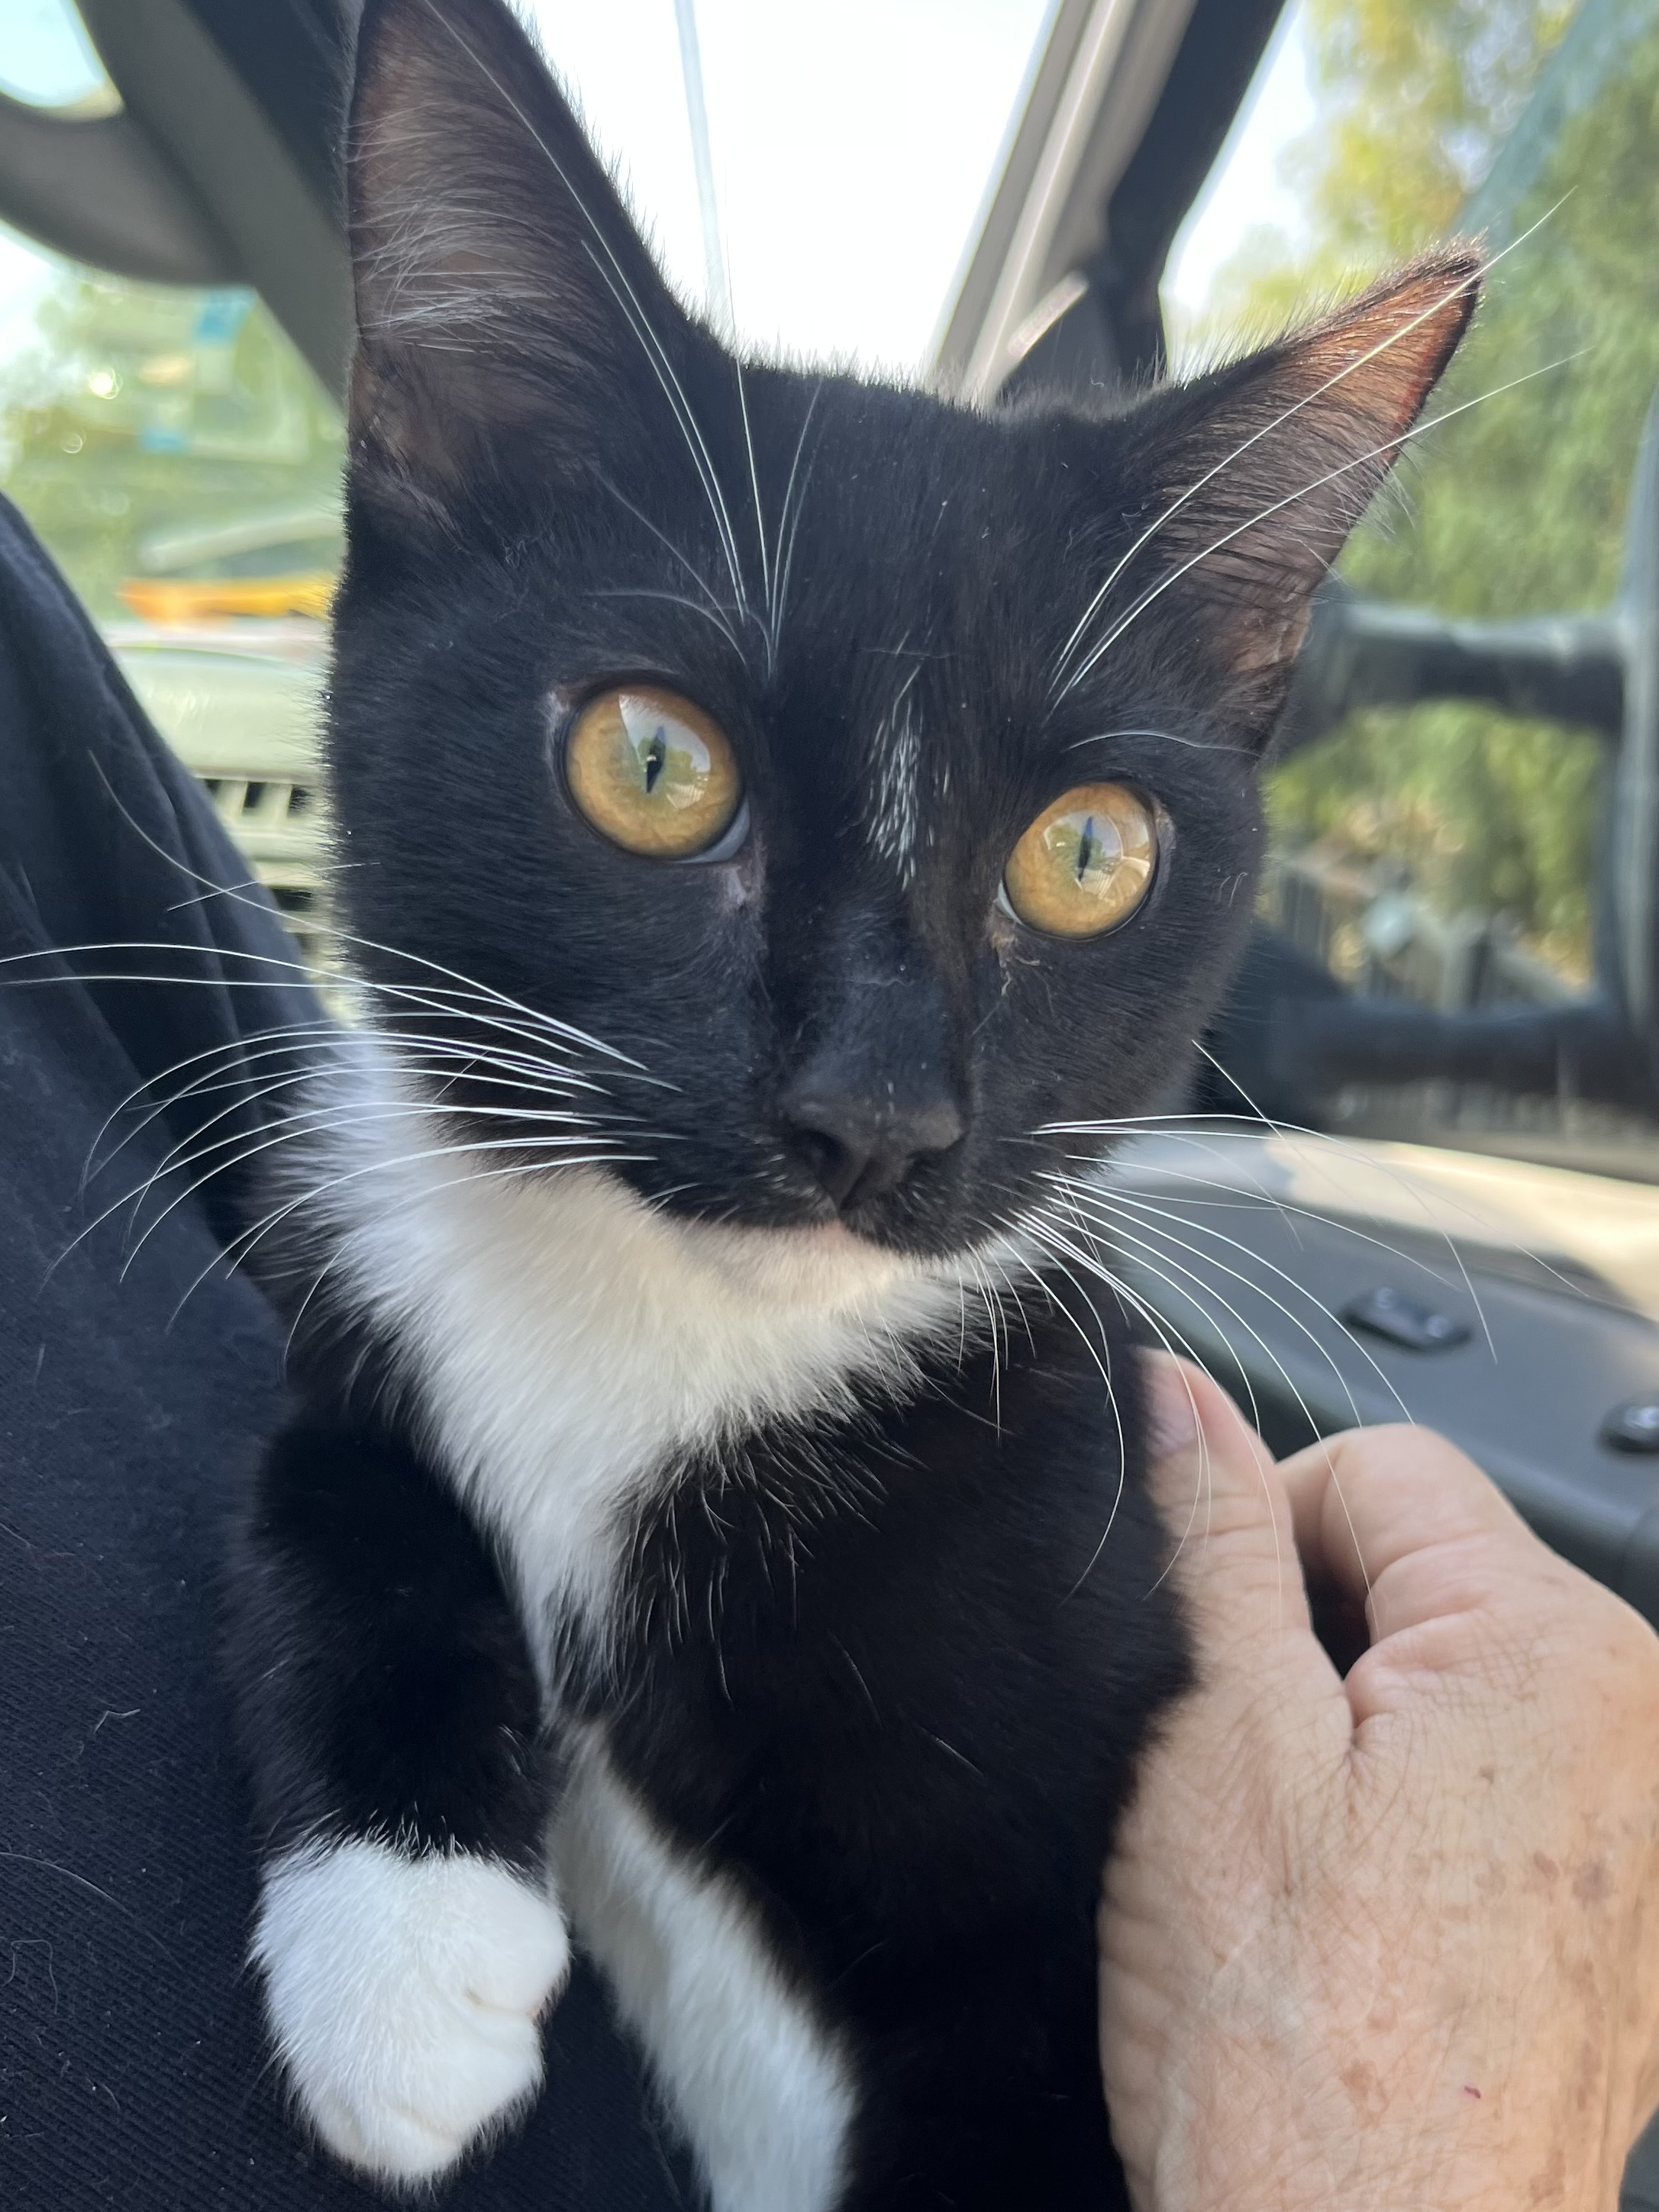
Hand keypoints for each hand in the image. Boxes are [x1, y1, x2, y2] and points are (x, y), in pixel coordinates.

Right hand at [1099, 1356, 1658, 2211]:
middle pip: (1427, 1568)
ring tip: (1296, 1854)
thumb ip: (1209, 1534)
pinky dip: (1406, 1809)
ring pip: (1446, 1676)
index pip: (1381, 1465)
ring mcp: (1638, 1830)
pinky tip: (1351, 1906)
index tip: (1215, 1648)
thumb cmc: (1295, 2037)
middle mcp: (1638, 1727)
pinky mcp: (1617, 1914)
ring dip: (1351, 1728)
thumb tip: (1176, 1391)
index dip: (1263, 1532)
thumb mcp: (1213, 1734)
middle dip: (1312, 1635)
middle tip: (1244, 1772)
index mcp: (1558, 1648)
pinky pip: (1491, 1780)